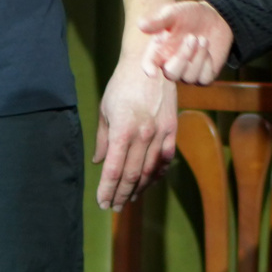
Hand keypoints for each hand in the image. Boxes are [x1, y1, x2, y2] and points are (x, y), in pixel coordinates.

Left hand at [95, 36, 178, 210]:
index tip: (103, 203)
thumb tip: (99, 162)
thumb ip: (103, 138)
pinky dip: (157, 174)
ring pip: (149, 171)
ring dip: (139, 188)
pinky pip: (165, 159)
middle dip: (121, 194)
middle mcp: (142, 136)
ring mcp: (160, 134)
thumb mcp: (105, 110)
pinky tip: (150, 181)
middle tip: (115, 206)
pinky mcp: (172, 130)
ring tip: (130, 198)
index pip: (113, 170)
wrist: (151, 64)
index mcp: (122, 131)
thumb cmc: (122, 86)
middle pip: (131, 175)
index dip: (107, 190)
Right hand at [138, 0, 233, 84]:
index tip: (152, 73)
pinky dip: (207, 63)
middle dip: (182, 57)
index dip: (149, 69)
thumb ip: (159, 21)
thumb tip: (140, 25)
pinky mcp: (203, 76)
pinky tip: (207, 48)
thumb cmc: (187, 15)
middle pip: (171, 74)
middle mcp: (171, 64)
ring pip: (189, 77)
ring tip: (203, 39)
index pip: (149, 63)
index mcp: (159, 50)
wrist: (212, 17)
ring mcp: (187, 72)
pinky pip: (204, 79)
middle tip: (192, 37)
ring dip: (198, 56)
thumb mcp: (173, 14)